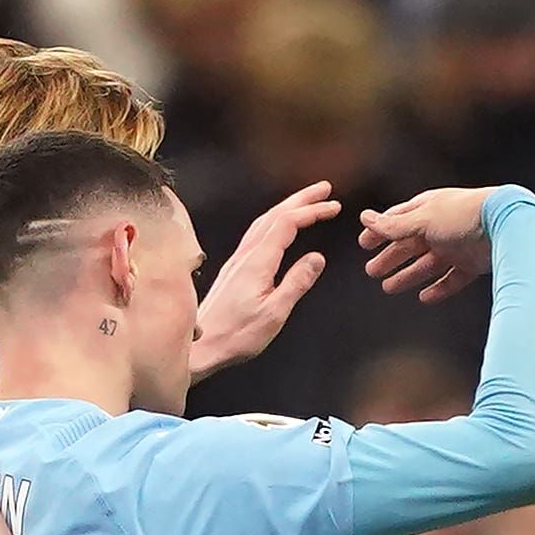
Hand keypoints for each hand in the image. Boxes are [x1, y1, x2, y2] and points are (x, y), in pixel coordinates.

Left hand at [189, 180, 344, 376]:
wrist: (201, 345)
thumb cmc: (236, 335)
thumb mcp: (274, 313)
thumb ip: (297, 283)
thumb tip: (317, 258)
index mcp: (257, 262)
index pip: (286, 224)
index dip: (311, 211)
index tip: (333, 206)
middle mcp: (245, 255)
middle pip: (274, 215)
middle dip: (301, 199)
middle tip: (324, 189)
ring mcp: (238, 260)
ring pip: (264, 222)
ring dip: (287, 207)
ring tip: (307, 201)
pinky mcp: (235, 268)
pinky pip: (257, 234)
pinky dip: (275, 221)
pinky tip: (281, 227)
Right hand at [356, 186, 500, 302]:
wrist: (506, 225)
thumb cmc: (462, 215)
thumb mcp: (422, 220)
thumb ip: (393, 226)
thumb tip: (364, 218)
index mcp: (428, 209)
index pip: (397, 220)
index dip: (379, 231)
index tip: (363, 244)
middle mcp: (442, 227)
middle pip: (410, 244)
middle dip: (390, 257)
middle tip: (372, 272)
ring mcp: (458, 246)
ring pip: (427, 264)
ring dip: (408, 275)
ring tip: (389, 287)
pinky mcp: (473, 264)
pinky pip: (452, 279)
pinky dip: (438, 289)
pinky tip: (424, 298)